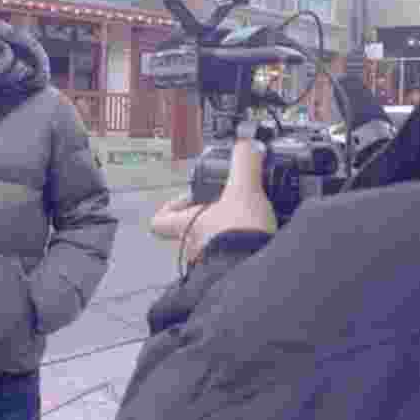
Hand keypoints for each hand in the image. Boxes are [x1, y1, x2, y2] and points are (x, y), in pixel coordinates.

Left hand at [151, 139, 276, 263]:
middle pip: (190, 230)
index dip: (169, 207)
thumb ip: (244, 163)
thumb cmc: (239, 235)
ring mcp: (209, 264)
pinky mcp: (229, 274)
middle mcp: (193, 247)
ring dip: (224, 234)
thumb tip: (247, 145)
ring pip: (209, 246)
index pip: (160, 220)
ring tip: (247, 223)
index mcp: (187, 225)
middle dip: (209, 217)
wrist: (256, 270)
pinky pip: (229, 260)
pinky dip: (240, 249)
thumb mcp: (244, 189)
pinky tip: (258, 240)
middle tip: (227, 206)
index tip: (186, 198)